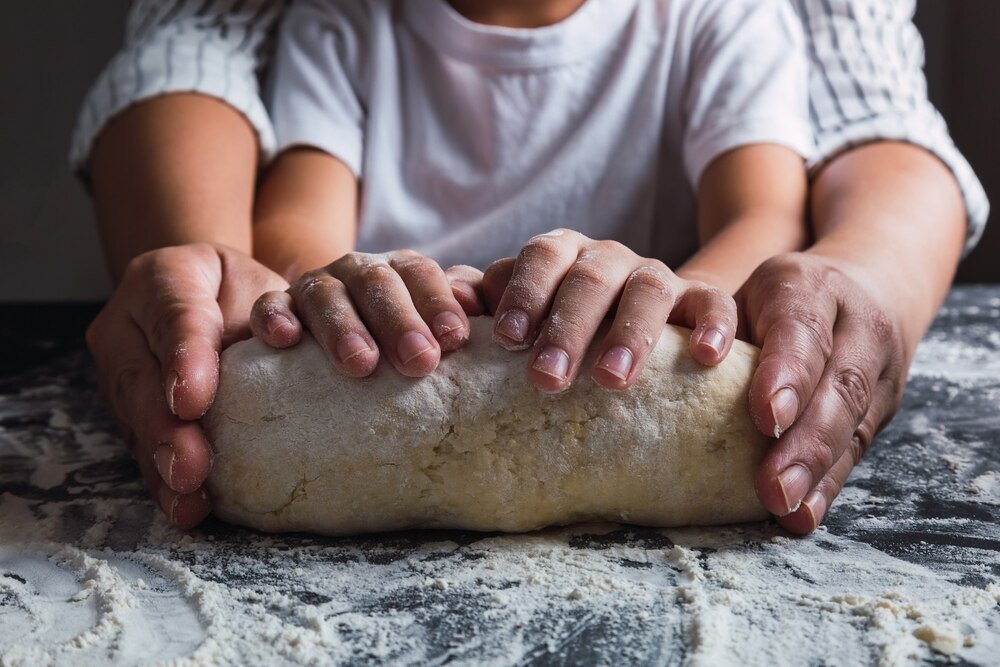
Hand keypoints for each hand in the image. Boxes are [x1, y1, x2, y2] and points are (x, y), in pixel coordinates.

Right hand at [86, 244, 287, 527]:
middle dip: (165, 430)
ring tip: (186, 498)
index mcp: (163, 278)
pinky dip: (162, 480)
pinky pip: (140, 446)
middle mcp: (127, 324)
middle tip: (190, 467)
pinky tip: (184, 507)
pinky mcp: (127, 409)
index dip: (184, 360)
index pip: (175, 317)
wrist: (211, 294)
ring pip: (134, 419)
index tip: (192, 402)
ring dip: (161, 464)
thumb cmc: (244, 292)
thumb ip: (267, 314)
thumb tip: (286, 343)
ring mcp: (119, 368)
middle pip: (142, 378)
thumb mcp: (260, 285)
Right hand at [251, 250, 485, 376]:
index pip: (422, 275)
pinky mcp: (277, 308)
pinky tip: (286, 340)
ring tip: (361, 364)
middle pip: (378, 283)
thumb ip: (461, 310)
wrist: (337, 326)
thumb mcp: (434, 326)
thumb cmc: (401, 341)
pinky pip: (271, 307)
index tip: (454, 339)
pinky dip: (276, 318)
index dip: (439, 303)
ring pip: (327, 295)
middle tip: (419, 361)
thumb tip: (486, 308)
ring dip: (345, 327)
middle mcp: (360, 270)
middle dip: (400, 321)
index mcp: (402, 271)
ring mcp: (316, 286)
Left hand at [481, 229, 737, 392]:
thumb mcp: (521, 314)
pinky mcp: (701, 300)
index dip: (524, 293)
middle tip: (546, 379)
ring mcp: (657, 276)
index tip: (506, 340)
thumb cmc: (557, 326)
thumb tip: (449, 300)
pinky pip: (714, 304)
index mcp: (561, 254)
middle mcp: (608, 258)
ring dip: (630, 333)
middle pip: (589, 278)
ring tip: (612, 380)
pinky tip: (704, 358)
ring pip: (648, 288)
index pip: (541, 257)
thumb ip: (484, 302)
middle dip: (567, 328)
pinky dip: (714, 326)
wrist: (629, 318)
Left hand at [737, 252, 907, 533]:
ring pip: (854, 422)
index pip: (802, 328)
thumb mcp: (750, 291)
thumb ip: (715, 326)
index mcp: (812, 287)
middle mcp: (857, 327)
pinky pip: (857, 449)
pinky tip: (803, 514)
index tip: (765, 416)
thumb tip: (651, 384)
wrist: (870, 284)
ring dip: (817, 470)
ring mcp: (880, 370)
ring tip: (786, 506)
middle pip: (838, 384)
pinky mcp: (881, 409)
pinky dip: (828, 484)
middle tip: (772, 486)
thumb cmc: (780, 297)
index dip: (787, 372)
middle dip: (805, 440)